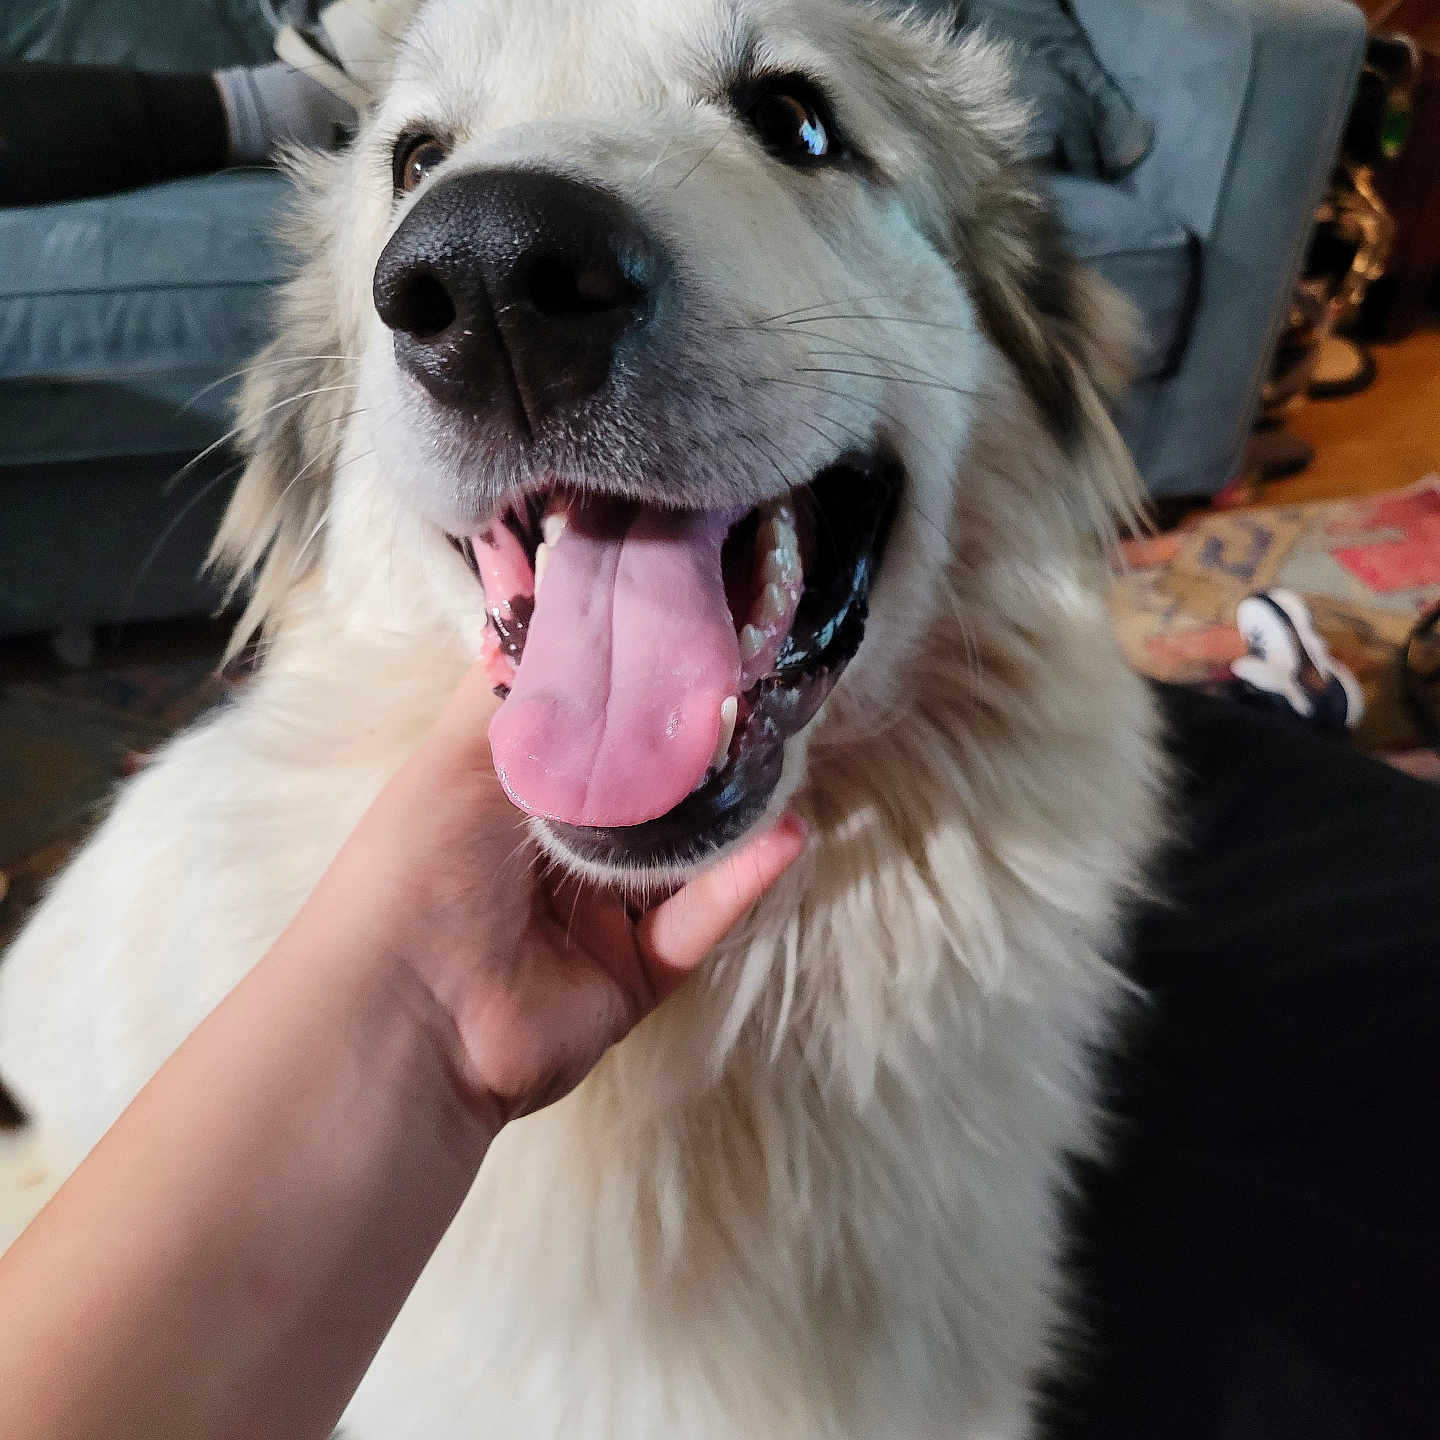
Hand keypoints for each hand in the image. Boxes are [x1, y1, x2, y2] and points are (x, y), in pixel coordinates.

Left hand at [298, 665, 805, 1123]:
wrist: (407, 1011)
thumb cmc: (421, 861)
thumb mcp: (462, 750)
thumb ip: (521, 684)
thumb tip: (562, 597)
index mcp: (517, 795)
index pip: (594, 733)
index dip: (639, 690)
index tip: (696, 636)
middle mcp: (563, 850)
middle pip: (648, 791)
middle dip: (697, 748)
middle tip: (758, 690)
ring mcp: (605, 914)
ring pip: (686, 853)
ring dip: (733, 809)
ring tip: (783, 750)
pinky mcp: (640, 972)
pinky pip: (701, 922)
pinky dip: (743, 880)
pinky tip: (784, 834)